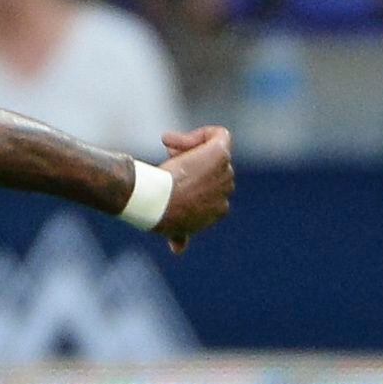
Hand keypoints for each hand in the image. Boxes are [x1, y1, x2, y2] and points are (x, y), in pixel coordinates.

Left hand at [155, 125, 234, 252]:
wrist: (156, 202)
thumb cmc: (161, 215)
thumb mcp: (173, 229)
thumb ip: (180, 236)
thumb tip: (178, 249)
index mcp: (219, 209)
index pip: (211, 185)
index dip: (194, 179)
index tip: (174, 178)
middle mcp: (226, 190)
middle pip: (212, 167)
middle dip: (192, 161)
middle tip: (169, 160)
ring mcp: (225, 172)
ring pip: (212, 151)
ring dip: (189, 148)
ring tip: (168, 152)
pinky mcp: (221, 154)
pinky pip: (221, 134)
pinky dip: (200, 134)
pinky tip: (172, 141)